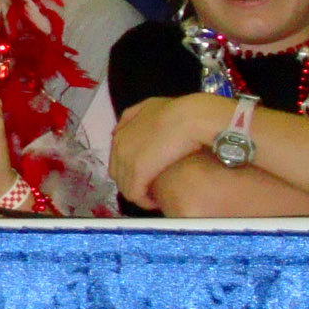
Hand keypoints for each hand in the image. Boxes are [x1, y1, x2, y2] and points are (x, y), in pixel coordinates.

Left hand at [109, 93, 222, 208]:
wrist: (191, 117)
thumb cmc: (179, 111)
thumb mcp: (151, 106)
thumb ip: (134, 116)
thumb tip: (121, 129)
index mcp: (121, 132)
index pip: (117, 159)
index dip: (130, 170)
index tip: (146, 175)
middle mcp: (119, 146)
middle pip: (119, 173)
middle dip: (133, 182)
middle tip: (151, 189)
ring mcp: (126, 160)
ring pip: (126, 186)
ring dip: (139, 193)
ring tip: (155, 197)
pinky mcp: (138, 173)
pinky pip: (135, 194)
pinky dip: (144, 201)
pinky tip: (156, 202)